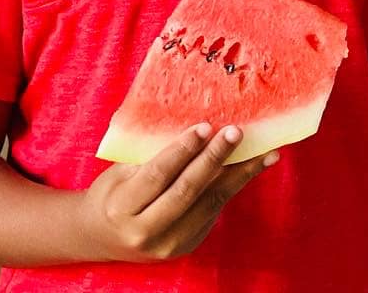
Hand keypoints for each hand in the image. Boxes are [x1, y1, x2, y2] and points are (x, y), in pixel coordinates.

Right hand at [78, 123, 277, 261]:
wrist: (102, 236)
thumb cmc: (114, 193)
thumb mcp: (121, 173)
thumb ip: (151, 154)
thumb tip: (193, 122)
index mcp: (121, 208)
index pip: (157, 175)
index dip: (182, 150)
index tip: (204, 126)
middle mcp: (144, 231)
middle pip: (187, 191)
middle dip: (214, 159)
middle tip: (236, 132)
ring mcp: (168, 243)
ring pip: (209, 203)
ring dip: (240, 174)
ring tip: (265, 151)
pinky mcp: (187, 245)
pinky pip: (215, 210)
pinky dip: (236, 185)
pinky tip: (256, 166)